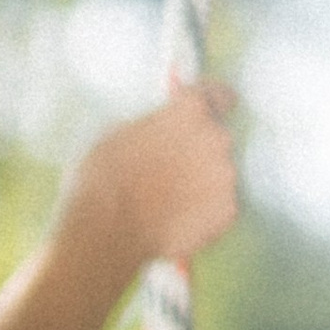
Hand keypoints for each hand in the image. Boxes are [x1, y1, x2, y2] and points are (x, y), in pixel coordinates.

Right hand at [65, 80, 240, 275]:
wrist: (105, 233)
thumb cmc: (101, 177)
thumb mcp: (117, 131)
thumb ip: (153, 123)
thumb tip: (161, 125)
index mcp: (190, 111)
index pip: (221, 95)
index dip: (212, 104)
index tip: (205, 114)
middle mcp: (217, 139)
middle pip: (218, 138)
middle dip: (199, 149)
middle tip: (170, 168)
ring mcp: (226, 178)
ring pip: (220, 174)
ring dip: (202, 182)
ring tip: (170, 200)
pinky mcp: (227, 212)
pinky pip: (220, 206)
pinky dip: (204, 211)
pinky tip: (177, 219)